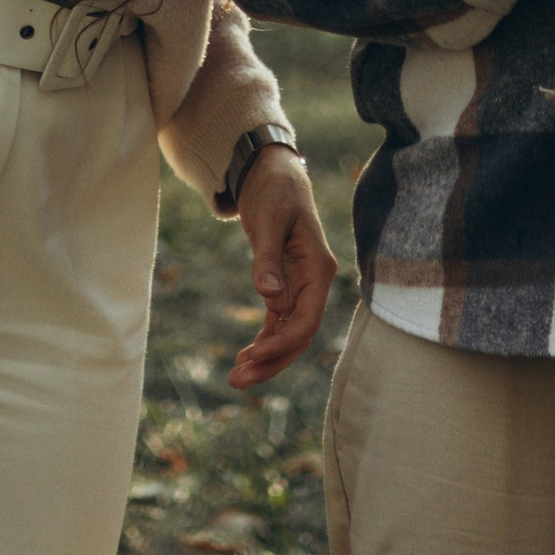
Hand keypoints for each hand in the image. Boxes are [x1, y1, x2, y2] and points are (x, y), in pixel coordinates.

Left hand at [228, 151, 339, 388]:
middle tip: (238, 381)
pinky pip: (277, 324)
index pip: (308, 318)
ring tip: (236, 378)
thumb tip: (268, 294)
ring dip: (266, 358)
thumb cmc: (276, 190)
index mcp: (318, 269)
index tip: (254, 353)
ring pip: (287, 335)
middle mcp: (313, 284)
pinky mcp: (283, 287)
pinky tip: (244, 357)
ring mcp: (299, 288)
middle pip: (298, 335)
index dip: (283, 341)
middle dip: (272, 361)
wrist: (271, 174)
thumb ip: (268, 256)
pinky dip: (263, 342)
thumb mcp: (270, 218)